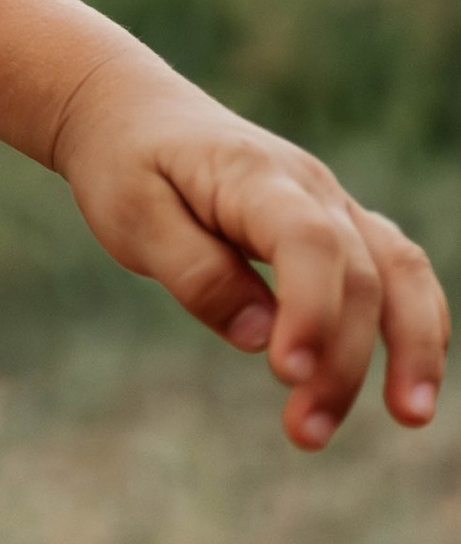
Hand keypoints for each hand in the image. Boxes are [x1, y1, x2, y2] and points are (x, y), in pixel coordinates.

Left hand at [51, 45, 447, 448]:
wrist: (133, 110)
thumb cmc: (126, 165)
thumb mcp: (130, 216)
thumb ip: (195, 272)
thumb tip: (259, 336)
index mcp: (251, 173)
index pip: (307, 240)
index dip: (310, 309)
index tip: (288, 373)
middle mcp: (309, 184)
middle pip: (356, 271)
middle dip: (342, 359)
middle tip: (305, 433)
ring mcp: (332, 201)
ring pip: (398, 269)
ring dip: (410, 345)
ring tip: (409, 417)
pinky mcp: (338, 225)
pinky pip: (399, 269)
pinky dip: (418, 321)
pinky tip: (410, 381)